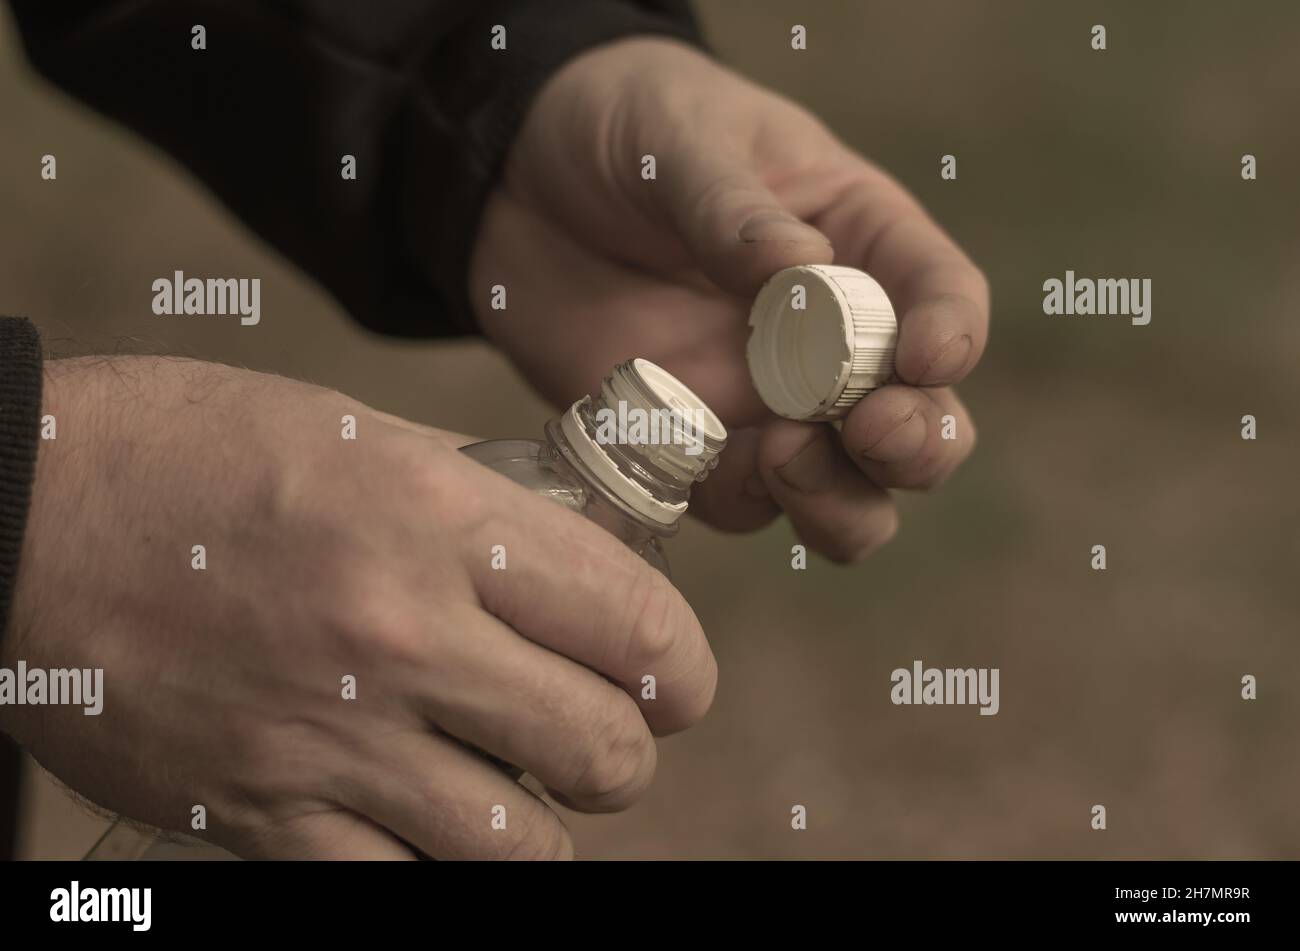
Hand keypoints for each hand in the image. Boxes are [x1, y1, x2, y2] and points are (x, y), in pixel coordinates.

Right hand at [2, 357, 714, 858]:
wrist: (22, 515)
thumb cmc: (194, 453)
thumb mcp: (360, 433)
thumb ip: (482, 501)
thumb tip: (576, 553)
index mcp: (439, 519)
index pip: (636, 624)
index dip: (682, 666)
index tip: (674, 679)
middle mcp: (400, 634)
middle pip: (605, 750)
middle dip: (627, 750)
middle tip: (601, 729)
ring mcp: (330, 738)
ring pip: (523, 845)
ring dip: (544, 820)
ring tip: (518, 783)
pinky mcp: (260, 814)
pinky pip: (399, 885)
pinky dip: (435, 863)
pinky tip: (424, 818)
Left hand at [471, 38, 987, 560]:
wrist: (512, 184)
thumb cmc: (621, 130)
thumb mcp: (679, 136)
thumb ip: (731, 207)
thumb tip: (801, 269)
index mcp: (857, 240)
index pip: (940, 295)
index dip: (951, 335)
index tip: (925, 356)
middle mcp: (829, 341)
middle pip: (921, 420)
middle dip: (917, 442)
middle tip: (874, 432)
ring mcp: (767, 405)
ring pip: (848, 492)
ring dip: (843, 502)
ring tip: (788, 461)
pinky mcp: (696, 449)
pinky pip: (742, 505)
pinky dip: (742, 504)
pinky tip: (702, 466)